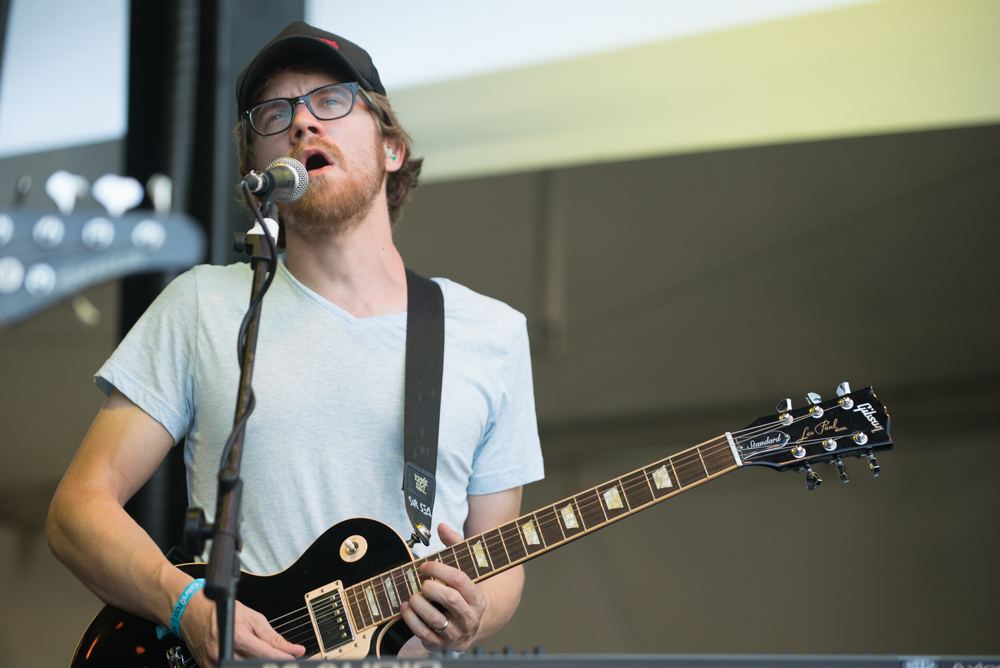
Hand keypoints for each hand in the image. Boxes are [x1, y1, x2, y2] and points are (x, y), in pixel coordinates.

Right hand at [180, 592, 305, 666]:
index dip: (283, 657)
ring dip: (255, 662)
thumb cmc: (222, 611)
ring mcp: (214, 662)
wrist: (193, 612)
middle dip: (269, 660)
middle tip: (279, 656)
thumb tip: (292, 648)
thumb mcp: (252, 617)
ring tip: (259, 653)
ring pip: (242, 667)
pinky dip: (241, 664)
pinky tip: (245, 657)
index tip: (295, 656)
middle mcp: (224, 652)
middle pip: (254, 664)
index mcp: (237, 636)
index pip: (265, 653)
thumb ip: (272, 636)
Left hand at [400, 523, 487, 651]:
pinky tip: (406, 608)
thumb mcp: (465, 569)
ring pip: (435, 619)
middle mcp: (469, 617)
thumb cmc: (465, 592)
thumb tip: (442, 526)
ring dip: (418, 604)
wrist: (476, 624)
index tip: (425, 566)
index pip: (459, 580)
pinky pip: (424, 635)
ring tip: (413, 596)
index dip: (439, 569)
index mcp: (477, 597)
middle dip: (430, 587)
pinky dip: (411, 620)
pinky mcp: (442, 645)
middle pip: (450, 599)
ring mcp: (456, 634)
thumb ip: (455, 546)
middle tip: (422, 583)